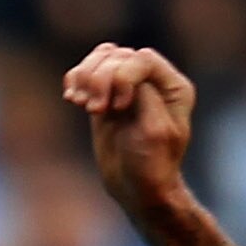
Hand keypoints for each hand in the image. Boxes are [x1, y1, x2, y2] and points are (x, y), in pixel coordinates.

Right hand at [62, 43, 194, 209]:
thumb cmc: (151, 166)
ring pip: (102, 58)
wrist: (136, 189)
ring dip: (85, 76)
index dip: (124, 76)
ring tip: (81, 102)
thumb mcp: (154, 131)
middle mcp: (151, 81)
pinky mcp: (105, 97)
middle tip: (94, 110)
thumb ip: (144, 96)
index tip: (118, 107)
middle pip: (119, 56)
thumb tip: (121, 73)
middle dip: (101, 78)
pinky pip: (87, 72)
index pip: (142, 59)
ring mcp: (127, 87)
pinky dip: (75, 79)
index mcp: (173, 86)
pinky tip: (72, 98)